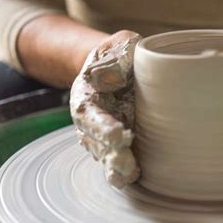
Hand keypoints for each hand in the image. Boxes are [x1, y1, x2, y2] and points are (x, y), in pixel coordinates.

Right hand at [70, 30, 141, 187]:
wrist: (122, 74)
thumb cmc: (121, 57)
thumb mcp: (120, 46)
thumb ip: (118, 53)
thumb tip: (112, 75)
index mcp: (86, 98)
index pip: (90, 115)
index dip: (101, 126)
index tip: (118, 132)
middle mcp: (90, 124)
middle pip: (96, 143)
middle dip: (111, 152)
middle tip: (126, 157)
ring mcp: (102, 139)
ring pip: (106, 158)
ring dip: (117, 167)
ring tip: (131, 172)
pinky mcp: (117, 149)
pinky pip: (117, 165)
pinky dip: (124, 173)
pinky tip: (136, 176)